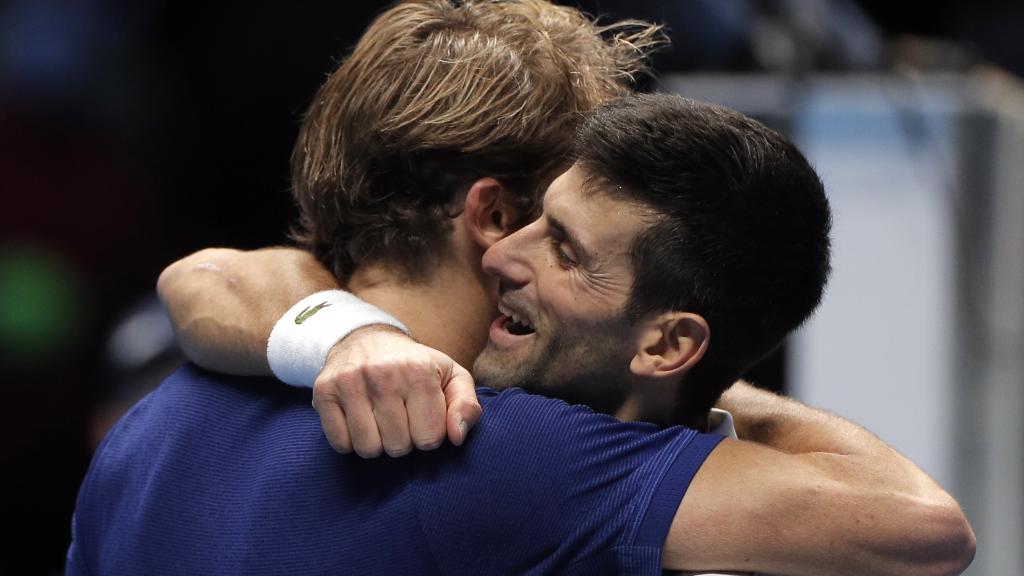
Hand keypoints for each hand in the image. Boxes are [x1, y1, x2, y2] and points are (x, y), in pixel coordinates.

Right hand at [311, 326, 480, 456]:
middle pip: (398, 447)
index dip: (428, 434)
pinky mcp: (324, 391)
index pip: (429, 439)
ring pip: (368, 448)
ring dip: (377, 443)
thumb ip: (466, 406)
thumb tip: (457, 437)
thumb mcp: (452, 377)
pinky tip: (359, 420)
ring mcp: (349, 382)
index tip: (423, 417)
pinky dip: (351, 441)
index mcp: (419, 372)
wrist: (366, 338)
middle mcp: (383, 374)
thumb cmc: (415, 365)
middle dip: (403, 440)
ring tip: (380, 421)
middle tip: (400, 418)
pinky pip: (340, 444)